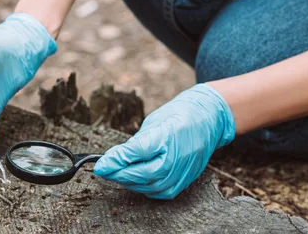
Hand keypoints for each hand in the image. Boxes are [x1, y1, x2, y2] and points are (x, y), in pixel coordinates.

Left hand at [94, 84, 234, 198]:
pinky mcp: (182, 183)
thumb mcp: (154, 122)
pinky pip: (157, 191)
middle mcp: (175, 158)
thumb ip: (136, 143)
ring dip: (128, 180)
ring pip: (146, 186)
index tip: (99, 165)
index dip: (114, 160)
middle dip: (117, 172)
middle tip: (104, 168)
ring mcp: (180, 173)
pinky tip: (134, 178)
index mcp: (166, 137)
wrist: (207, 120)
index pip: (134, 153)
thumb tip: (116, 158)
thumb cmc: (179, 116)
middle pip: (138, 174)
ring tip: (116, 172)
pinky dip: (142, 186)